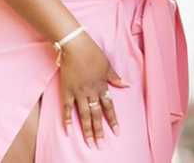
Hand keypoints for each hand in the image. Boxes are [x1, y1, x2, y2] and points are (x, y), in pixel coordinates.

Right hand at [59, 32, 128, 147]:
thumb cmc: (93, 54)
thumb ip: (115, 78)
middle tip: (101, 145)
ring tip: (89, 143)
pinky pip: (67, 109)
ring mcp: (78, 93)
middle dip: (99, 131)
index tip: (117, 132)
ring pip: (83, 116)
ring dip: (87, 130)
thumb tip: (127, 85)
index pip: (109, 107)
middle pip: (96, 115)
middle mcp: (91, 92)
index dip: (113, 120)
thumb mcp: (108, 65)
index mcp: (102, 86)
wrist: (75, 47)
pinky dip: (67, 120)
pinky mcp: (66, 91)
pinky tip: (69, 132)